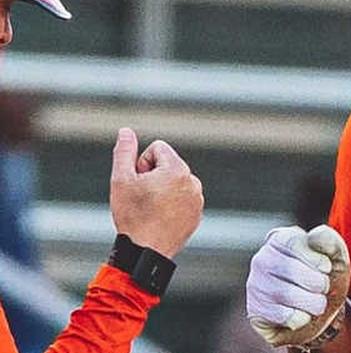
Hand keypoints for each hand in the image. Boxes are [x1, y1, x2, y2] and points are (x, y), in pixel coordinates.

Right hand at [109, 128, 203, 258]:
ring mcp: (197, 198)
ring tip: (151, 209)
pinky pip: (182, 198)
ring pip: (174, 182)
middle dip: (152, 176)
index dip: (142, 163)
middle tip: (142, 197)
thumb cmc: (132, 215)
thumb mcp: (121, 180)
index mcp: (178, 169)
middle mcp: (193, 181)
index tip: (138, 182)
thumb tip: (126, 131)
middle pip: (167, 164)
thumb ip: (124, 152)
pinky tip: (159, 217)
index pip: (157, 149)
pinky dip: (171, 204)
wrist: (145, 252)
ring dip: (161, 189)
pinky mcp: (197, 213)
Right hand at [247, 225, 350, 346]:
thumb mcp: (335, 256)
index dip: (316, 258)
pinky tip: (302, 314)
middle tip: (323, 288)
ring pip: (285, 293)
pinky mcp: (255, 311)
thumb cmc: (325, 278)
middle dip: (317, 282)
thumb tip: (312, 237)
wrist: (320, 315)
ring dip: (313, 302)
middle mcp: (262, 259)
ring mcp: (255, 285)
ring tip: (318, 303)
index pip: (293, 242)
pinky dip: (302, 318)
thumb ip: (329, 240)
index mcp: (280, 239)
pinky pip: (282, 315)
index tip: (327, 268)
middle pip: (289, 269)